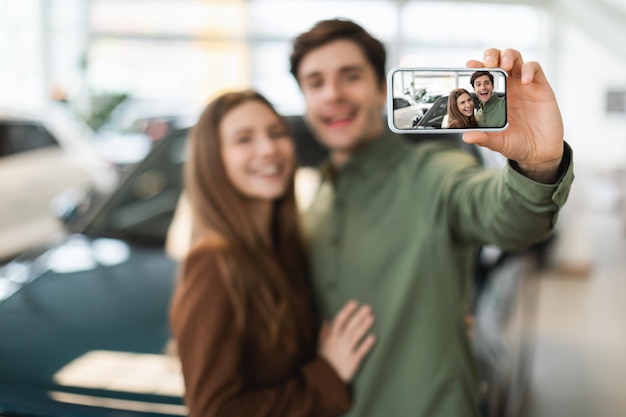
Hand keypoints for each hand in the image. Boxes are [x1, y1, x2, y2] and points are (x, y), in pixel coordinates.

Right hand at [318, 300, 375, 381]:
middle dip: (359, 316)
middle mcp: (339, 342)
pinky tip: (373, 337)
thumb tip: (326, 320)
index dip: (347, 310)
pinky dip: (367, 344)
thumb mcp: (321, 345)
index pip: (339, 320)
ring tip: (372, 318)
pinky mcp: (352, 362)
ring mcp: (346, 352)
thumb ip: (324, 332)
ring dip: (364, 326)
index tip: (354, 302)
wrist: (324, 380)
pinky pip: (360, 352)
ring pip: (356, 336)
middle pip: (350, 326)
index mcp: (331, 337)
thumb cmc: (323, 361)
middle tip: (368, 307)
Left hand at [464, 48, 563, 182]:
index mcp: (494, 97)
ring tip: (504, 65)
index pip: (483, 75)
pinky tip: (525, 81)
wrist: (540, 152)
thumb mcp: (497, 142)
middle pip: (498, 59)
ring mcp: (524, 85)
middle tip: (488, 63)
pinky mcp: (540, 86)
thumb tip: (466, 137)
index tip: (469, 65)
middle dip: (492, 55)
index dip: (476, 67)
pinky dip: (529, 69)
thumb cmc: (517, 144)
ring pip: (515, 58)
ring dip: (508, 56)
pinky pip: (535, 68)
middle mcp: (508, 87)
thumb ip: (483, 138)